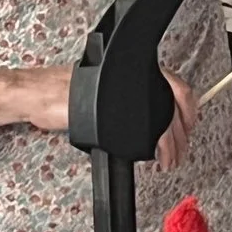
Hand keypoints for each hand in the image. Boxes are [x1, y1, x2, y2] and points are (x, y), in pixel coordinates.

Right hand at [0, 65, 197, 168]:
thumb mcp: (107, 93)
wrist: (41, 94)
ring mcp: (129, 94)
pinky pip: (149, 132)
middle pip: (176, 108)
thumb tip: (155, 117)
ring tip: (170, 160)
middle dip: (183, 135)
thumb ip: (131, 100)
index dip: (189, 110)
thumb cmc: (68, 93)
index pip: (178, 86)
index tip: (190, 126)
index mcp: (137, 71)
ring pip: (166, 122)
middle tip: (180, 151)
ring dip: (173, 145)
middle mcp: (137, 78)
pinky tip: (157, 158)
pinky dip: (158, 149)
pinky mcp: (119, 111)